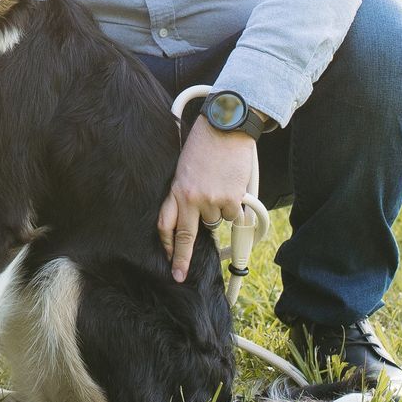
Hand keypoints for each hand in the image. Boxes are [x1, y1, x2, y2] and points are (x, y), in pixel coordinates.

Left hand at [157, 122, 258, 281]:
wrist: (226, 125)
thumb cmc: (205, 142)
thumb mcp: (185, 167)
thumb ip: (186, 191)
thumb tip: (194, 214)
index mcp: (176, 189)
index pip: (165, 224)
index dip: (167, 244)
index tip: (168, 258)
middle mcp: (191, 198)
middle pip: (185, 237)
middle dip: (182, 260)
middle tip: (180, 276)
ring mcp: (212, 199)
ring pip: (215, 220)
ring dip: (218, 211)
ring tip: (219, 186)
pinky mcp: (232, 198)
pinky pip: (234, 214)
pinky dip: (236, 205)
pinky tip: (234, 186)